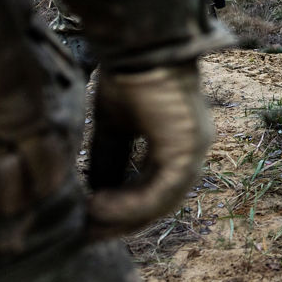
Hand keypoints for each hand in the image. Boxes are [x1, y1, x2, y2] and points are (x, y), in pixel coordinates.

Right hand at [86, 61, 213, 238]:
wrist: (140, 49)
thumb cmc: (128, 77)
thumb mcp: (112, 127)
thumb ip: (108, 160)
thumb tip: (94, 194)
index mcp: (178, 143)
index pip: (155, 189)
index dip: (123, 209)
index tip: (90, 222)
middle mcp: (191, 151)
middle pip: (160, 202)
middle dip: (122, 221)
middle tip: (87, 232)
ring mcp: (193, 152)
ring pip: (160, 202)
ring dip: (123, 216)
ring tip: (89, 220)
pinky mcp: (186, 150)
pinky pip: (159, 191)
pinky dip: (129, 204)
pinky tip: (99, 205)